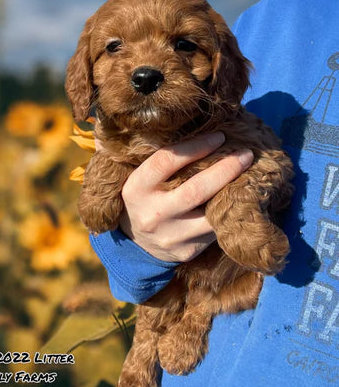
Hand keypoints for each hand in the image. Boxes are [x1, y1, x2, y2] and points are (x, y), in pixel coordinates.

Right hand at [117, 132, 253, 261]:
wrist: (136, 243)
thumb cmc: (146, 199)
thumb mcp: (143, 180)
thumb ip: (165, 163)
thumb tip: (206, 136)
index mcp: (136, 189)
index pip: (167, 161)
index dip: (196, 146)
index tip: (219, 136)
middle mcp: (152, 214)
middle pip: (195, 189)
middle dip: (225, 169)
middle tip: (245, 154)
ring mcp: (170, 236)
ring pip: (211, 215)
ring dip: (234, 194)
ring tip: (250, 177)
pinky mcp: (186, 251)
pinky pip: (214, 231)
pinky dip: (228, 214)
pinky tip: (238, 201)